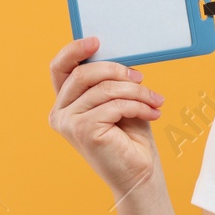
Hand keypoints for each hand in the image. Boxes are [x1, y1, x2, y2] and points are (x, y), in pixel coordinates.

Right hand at [48, 38, 164, 198]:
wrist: (139, 174)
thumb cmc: (130, 137)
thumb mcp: (119, 100)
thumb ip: (110, 80)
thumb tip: (118, 55)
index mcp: (64, 103)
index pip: (60, 68)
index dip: (74, 50)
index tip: (96, 40)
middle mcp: (59, 113)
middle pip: (84, 74)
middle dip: (118, 71)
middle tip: (142, 78)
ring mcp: (68, 123)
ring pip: (104, 89)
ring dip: (136, 91)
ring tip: (155, 100)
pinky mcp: (83, 131)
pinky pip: (113, 105)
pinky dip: (137, 106)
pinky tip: (152, 113)